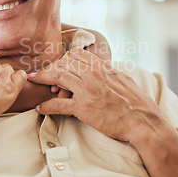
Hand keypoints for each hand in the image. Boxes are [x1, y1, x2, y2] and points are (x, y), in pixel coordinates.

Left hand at [28, 48, 163, 142]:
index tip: (57, 66)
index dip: (63, 60)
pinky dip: (46, 106)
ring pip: (57, 77)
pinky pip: (57, 104)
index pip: (75, 55)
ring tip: (34, 82)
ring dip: (43, 79)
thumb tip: (103, 67)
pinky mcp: (83, 108)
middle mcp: (92, 75)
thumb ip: (109, 72)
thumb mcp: (124, 79)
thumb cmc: (137, 103)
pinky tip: (40, 108)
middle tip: (41, 74)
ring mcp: (86, 90)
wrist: (143, 121)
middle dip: (50, 68)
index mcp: (102, 67)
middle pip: (63, 64)